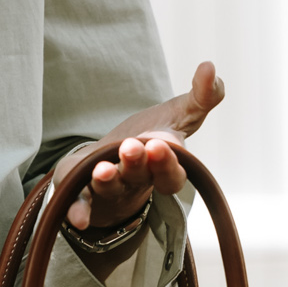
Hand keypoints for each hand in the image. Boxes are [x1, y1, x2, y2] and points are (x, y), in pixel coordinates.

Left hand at [66, 61, 225, 232]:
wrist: (115, 161)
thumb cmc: (151, 139)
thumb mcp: (180, 115)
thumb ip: (202, 96)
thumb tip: (211, 66)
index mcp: (163, 166)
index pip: (172, 172)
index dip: (167, 162)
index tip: (159, 144)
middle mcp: (138, 181)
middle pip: (140, 177)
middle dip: (137, 164)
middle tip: (131, 147)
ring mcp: (111, 189)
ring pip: (110, 188)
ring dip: (107, 180)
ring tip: (101, 170)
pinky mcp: (82, 192)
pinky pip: (80, 205)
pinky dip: (79, 212)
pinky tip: (76, 219)